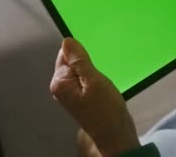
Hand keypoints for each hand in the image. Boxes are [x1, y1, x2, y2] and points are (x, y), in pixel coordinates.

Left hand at [50, 38, 139, 156]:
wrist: (115, 134)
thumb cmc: (106, 109)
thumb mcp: (94, 81)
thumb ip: (79, 60)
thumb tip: (67, 41)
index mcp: (59, 82)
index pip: (65, 54)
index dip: (82, 54)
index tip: (94, 63)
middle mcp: (60, 87)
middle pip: (71, 61)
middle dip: (87, 62)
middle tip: (99, 75)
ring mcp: (69, 93)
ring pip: (79, 70)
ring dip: (92, 70)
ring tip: (102, 82)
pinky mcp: (79, 97)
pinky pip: (84, 78)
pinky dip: (93, 78)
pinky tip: (102, 86)